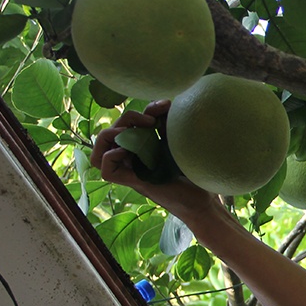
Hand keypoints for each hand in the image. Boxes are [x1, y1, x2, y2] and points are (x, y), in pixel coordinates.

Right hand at [91, 100, 217, 220]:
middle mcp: (134, 158)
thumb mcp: (181, 141)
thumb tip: (165, 104)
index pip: (127, 124)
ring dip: (110, 135)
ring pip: (100, 150)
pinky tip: (131, 151)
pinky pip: (105, 169)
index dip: (141, 110)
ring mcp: (132, 171)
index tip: (165, 106)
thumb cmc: (197, 174)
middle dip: (127, 117)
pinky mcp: (134, 183)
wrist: (206, 201)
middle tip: (151, 121)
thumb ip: (170, 123)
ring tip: (133, 132)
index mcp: (144, 147)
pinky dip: (110, 156)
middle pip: (111, 132)